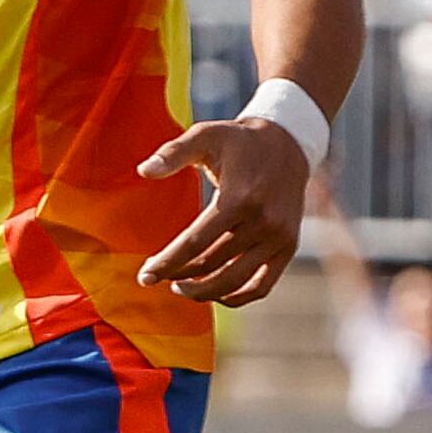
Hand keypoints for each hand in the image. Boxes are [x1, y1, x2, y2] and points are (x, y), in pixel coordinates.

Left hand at [134, 112, 312, 304]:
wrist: (287, 145)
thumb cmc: (237, 142)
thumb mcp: (205, 135)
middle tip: (157, 276)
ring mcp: (279, 237)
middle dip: (178, 275)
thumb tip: (143, 170)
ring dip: (203, 292)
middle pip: (211, 264)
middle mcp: (263, 221)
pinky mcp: (288, 248)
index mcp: (240, 197)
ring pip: (234, 281)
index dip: (167, 262)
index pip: (195, 243)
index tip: (144, 276)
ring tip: (180, 287)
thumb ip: (172, 153)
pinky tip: (212, 292)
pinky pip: (261, 286)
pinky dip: (235, 297)